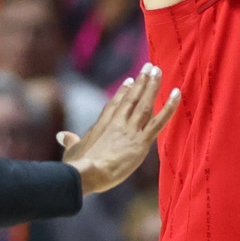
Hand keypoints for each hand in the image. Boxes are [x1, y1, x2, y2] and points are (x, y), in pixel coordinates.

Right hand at [59, 63, 180, 193]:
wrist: (87, 173)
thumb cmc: (77, 166)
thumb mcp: (72, 150)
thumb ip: (70, 141)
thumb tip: (61, 136)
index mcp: (102, 125)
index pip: (115, 104)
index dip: (123, 92)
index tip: (130, 80)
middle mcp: (117, 123)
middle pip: (132, 98)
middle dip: (141, 82)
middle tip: (149, 67)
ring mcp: (130, 130)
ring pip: (145, 104)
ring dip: (152, 86)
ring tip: (158, 71)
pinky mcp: (141, 141)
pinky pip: (159, 121)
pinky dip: (170, 107)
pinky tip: (177, 93)